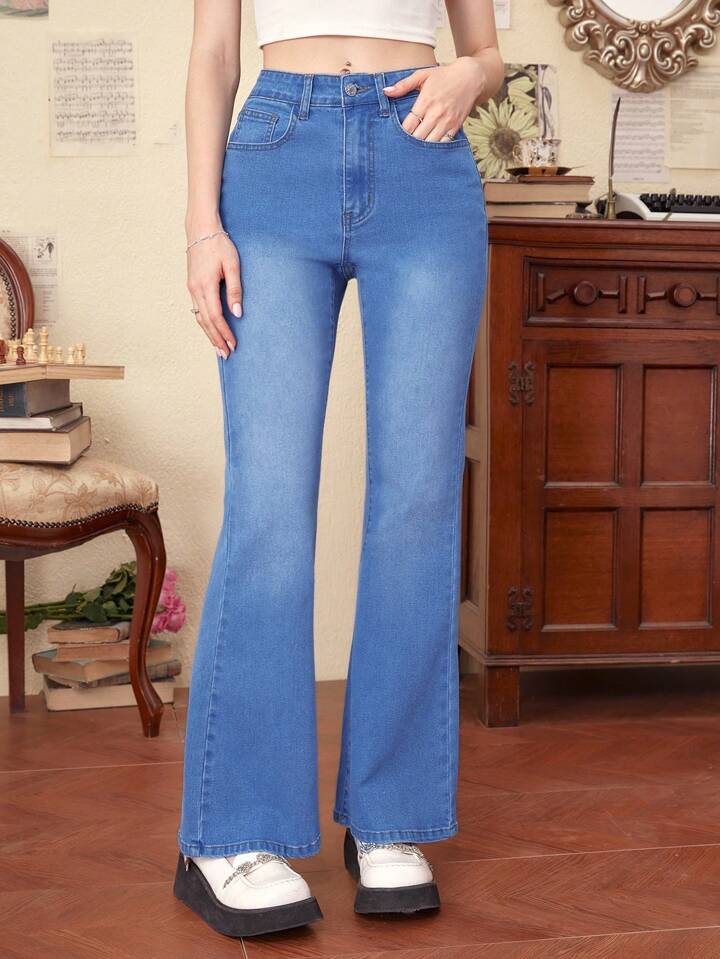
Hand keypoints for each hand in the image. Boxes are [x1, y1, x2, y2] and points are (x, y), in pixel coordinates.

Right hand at [186, 227, 239, 358]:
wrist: (201, 229)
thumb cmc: (219, 244)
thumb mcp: (232, 265)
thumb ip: (235, 289)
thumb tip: (238, 313)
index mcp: (205, 285)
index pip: (216, 317)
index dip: (224, 332)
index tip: (233, 344)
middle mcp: (195, 290)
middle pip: (206, 322)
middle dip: (216, 339)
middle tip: (226, 355)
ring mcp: (191, 288)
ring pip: (199, 318)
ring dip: (209, 334)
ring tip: (218, 349)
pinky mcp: (192, 286)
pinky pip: (197, 310)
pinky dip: (204, 324)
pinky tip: (210, 331)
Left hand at [382, 58, 487, 141]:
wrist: (471, 77)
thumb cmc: (444, 75)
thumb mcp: (422, 75)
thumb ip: (403, 85)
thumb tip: (386, 91)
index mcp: (425, 101)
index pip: (408, 125)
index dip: (400, 134)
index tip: (394, 137)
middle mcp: (436, 113)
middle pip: (418, 137)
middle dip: (408, 144)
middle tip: (401, 148)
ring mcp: (447, 121)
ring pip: (430, 143)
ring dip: (421, 149)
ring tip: (412, 152)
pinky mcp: (456, 126)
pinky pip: (444, 143)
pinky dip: (436, 149)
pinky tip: (428, 151)